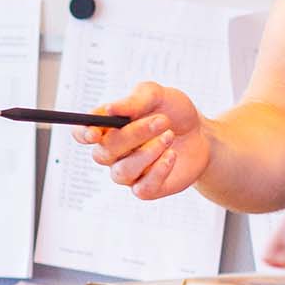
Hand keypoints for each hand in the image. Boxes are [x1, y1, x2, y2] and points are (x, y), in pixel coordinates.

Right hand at [78, 82, 211, 202]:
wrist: (203, 134)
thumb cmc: (174, 112)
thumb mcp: (157, 95)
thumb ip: (134, 101)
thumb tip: (109, 108)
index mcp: (108, 128)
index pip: (82, 134)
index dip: (83, 135)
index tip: (95, 133)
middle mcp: (113, 153)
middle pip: (104, 152)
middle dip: (133, 136)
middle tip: (161, 121)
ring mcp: (129, 173)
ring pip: (122, 172)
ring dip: (148, 153)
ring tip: (170, 136)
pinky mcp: (147, 188)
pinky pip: (142, 188)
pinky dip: (158, 171)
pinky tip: (172, 156)